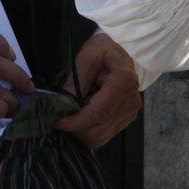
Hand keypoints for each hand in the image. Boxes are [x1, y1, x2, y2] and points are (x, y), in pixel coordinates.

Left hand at [55, 33, 141, 147]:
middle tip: (62, 116)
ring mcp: (131, 113)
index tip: (57, 122)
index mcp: (123, 82)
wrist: (122, 51)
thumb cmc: (103, 51)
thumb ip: (75, 82)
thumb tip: (62, 105)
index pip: (98, 113)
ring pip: (100, 138)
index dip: (75, 122)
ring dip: (82, 130)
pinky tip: (85, 114)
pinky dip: (90, 129)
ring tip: (74, 112)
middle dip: (76, 128)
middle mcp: (131, 101)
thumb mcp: (86, 58)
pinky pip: (104, 135)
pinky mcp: (127, 119)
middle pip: (98, 131)